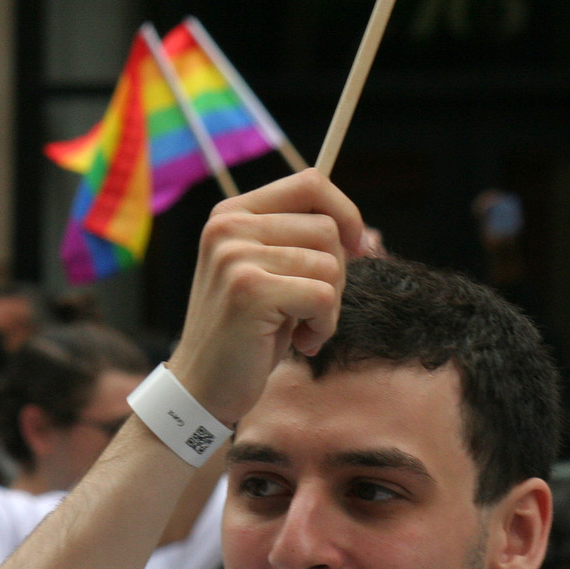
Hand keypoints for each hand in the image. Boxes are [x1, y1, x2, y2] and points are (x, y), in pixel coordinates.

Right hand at [169, 169, 365, 427]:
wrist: (204, 386)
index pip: (310, 183)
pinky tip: (299, 342)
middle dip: (337, 274)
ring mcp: (235, 257)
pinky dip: (324, 326)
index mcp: (232, 214)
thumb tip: (365, 234)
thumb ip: (301, 242)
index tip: (356, 248)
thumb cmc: (247, 332)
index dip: (346, 213)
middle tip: (311, 309)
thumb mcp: (270, 274)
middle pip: (327, 229)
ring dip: (329, 307)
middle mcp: (229, 227)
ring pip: (329, 265)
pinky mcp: (249, 291)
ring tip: (299, 328)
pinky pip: (323, 297)